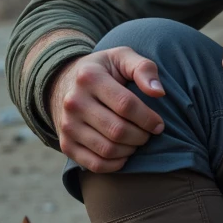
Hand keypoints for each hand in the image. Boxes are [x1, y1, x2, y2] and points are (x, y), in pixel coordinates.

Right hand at [49, 46, 165, 171]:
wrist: (64, 82)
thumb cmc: (104, 71)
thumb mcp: (122, 58)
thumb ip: (144, 68)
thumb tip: (159, 92)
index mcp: (89, 77)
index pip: (126, 105)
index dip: (148, 118)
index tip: (159, 124)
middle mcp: (73, 102)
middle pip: (117, 130)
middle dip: (141, 136)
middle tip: (149, 134)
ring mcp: (66, 125)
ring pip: (108, 150)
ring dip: (130, 150)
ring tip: (137, 141)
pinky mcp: (66, 144)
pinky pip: (95, 165)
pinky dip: (116, 164)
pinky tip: (124, 153)